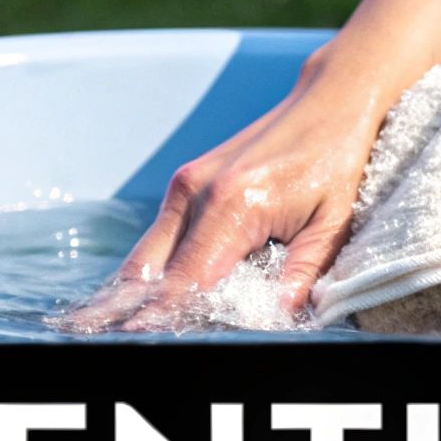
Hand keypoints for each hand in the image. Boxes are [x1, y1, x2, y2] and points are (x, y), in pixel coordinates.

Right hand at [61, 51, 392, 331]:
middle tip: (103, 338)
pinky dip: (151, 269)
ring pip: (147, 254)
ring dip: (132, 292)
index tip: (138, 338)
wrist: (330, 102)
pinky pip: (160, 236)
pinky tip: (141, 296)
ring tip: (107, 325)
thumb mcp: (332, 223)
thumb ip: (301, 274)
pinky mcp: (188, 181)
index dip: (163, 314)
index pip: (188, 278)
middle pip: (150, 269)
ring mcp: (187, 184)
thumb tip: (277, 318)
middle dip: (131, 309)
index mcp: (234, 203)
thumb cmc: (337, 161)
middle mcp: (198, 191)